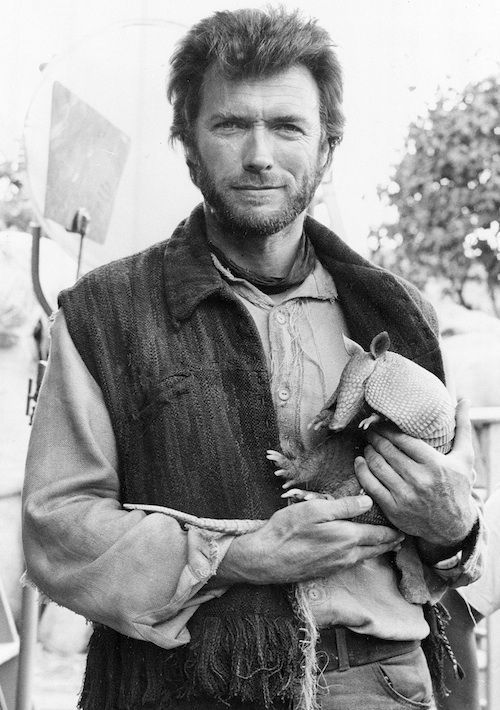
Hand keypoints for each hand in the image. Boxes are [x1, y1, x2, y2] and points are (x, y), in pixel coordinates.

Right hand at [216, 495, 403, 584]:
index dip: (394, 528)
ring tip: (389, 541)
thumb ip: (343, 506)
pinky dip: (364, 554)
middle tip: (403, 533)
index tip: (405, 523)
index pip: (380, 533)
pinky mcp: (328, 571)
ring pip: (367, 556)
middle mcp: (348, 555)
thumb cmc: (287, 530)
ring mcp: (338, 566)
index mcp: (348, 538)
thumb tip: (368, 500)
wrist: (266, 559)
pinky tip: (361, 548)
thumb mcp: (314, 510)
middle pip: (377, 548)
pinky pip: (354, 562)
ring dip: (379, 548)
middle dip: (392, 540)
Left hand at [354, 399, 476, 547]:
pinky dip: (361, 470)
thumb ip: (463, 428)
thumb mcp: (465, 458)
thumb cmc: (458, 487)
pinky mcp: (393, 509)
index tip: (379, 422)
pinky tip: (360, 461)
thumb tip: (465, 400)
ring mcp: (405, 495)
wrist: (453, 527)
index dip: (387, 428)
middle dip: (374, 437)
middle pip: (387, 450)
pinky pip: (370, 485)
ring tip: (367, 444)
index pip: (403, 439)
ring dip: (368, 451)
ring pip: (377, 465)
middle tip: (369, 430)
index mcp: (435, 464)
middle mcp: (419, 480)